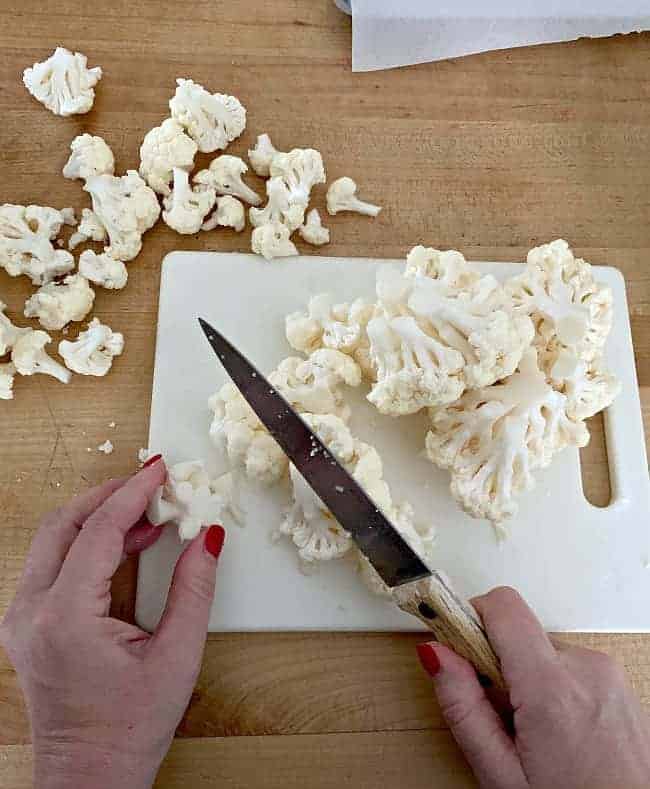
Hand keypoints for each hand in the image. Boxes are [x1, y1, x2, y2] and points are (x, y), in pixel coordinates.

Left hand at [0, 457, 225, 788]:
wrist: (89, 779)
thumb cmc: (128, 729)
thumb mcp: (177, 657)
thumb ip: (195, 590)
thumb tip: (206, 538)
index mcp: (64, 617)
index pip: (100, 531)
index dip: (133, 493)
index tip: (158, 470)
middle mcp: (31, 612)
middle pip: (65, 523)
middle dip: (110, 495)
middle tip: (151, 484)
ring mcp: (21, 617)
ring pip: (55, 538)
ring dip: (99, 517)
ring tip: (148, 515)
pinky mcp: (27, 623)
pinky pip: (54, 562)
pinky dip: (89, 542)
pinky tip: (127, 544)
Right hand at [417, 587, 649, 788]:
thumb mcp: (502, 775)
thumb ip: (463, 707)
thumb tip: (436, 654)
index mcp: (552, 689)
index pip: (503, 606)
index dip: (470, 617)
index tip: (454, 642)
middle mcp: (586, 669)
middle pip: (520, 633)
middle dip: (498, 664)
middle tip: (497, 714)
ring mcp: (608, 675)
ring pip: (543, 652)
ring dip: (529, 680)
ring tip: (534, 733)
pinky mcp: (619, 684)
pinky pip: (570, 667)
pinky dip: (556, 689)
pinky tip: (559, 733)